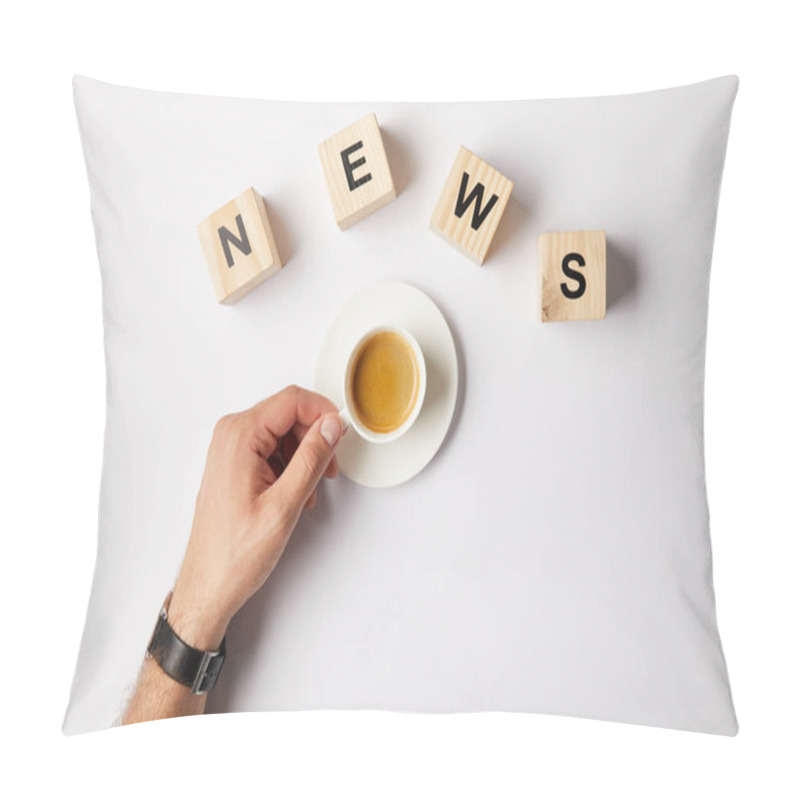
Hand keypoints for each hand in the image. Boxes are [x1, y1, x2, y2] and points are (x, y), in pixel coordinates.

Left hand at [167, 385, 343, 649]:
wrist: (209, 583)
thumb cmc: (236, 553)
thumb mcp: (285, 504)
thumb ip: (311, 458)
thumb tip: (331, 425)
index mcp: (239, 437)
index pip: (292, 400)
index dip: (324, 412)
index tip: (342, 432)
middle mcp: (230, 435)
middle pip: (288, 413)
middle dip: (316, 435)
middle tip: (331, 465)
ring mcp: (229, 448)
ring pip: (282, 431)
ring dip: (305, 453)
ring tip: (314, 487)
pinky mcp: (233, 462)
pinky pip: (270, 448)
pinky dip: (290, 464)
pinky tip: (297, 491)